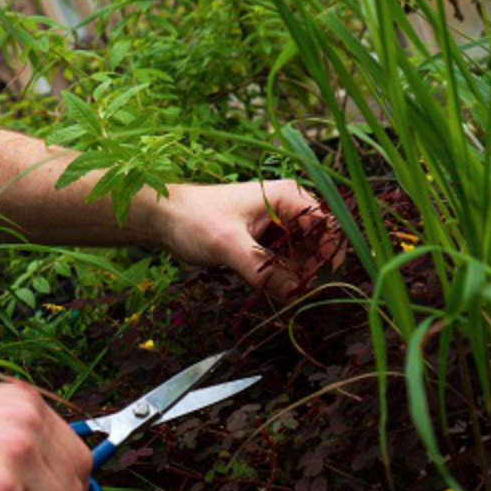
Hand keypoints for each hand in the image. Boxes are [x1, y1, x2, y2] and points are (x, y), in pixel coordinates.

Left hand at [153, 179, 334, 298]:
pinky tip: (270, 289)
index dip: (327, 253)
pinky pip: (284, 263)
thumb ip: (261, 269)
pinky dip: (281, 277)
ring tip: (280, 293)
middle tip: (295, 294)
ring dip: (295, 277)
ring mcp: (276, 226)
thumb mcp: (227, 244)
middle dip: (310, 269)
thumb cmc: (193, 219)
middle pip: (318, 243)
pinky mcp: (264, 242)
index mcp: (286, 197)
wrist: (163, 218)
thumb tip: (294, 294)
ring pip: (302, 257)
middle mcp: (287, 209)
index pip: (326, 225)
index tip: (315, 281)